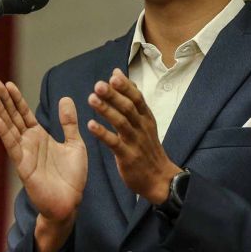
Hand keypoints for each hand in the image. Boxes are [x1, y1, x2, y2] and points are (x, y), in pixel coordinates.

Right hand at [0, 80, 86, 224]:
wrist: (70, 202)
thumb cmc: (72, 176)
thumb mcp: (75, 143)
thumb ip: (69, 122)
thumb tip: (65, 98)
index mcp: (40, 136)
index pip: (24, 113)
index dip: (16, 99)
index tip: (7, 84)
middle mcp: (29, 142)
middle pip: (13, 116)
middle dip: (4, 100)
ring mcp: (24, 153)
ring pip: (10, 127)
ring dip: (0, 111)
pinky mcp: (23, 165)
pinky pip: (12, 146)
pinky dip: (3, 132)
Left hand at [86, 68, 180, 203]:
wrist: (159, 178)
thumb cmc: (147, 146)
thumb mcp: (144, 120)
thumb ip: (130, 97)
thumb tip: (117, 73)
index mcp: (146, 117)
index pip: (137, 98)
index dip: (126, 87)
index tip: (113, 76)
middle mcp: (142, 127)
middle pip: (129, 108)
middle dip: (114, 95)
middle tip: (99, 85)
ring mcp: (136, 142)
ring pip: (121, 123)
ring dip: (106, 110)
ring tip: (91, 99)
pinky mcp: (128, 157)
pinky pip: (115, 143)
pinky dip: (103, 134)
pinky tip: (91, 125)